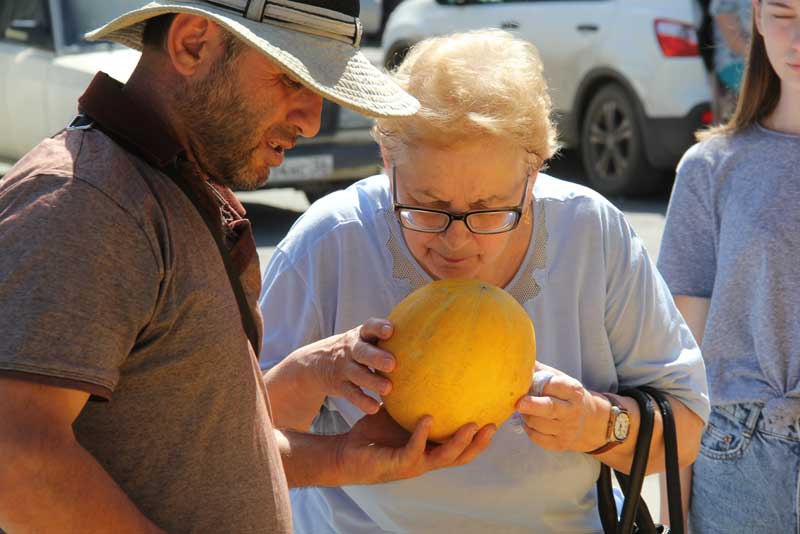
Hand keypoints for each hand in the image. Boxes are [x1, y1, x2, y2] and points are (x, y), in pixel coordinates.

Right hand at [314, 318, 396, 414]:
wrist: (318, 362)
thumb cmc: (359, 348)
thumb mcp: (367, 337)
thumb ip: (389, 334)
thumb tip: (430, 325)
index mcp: (361, 334)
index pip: (369, 327)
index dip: (379, 327)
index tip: (391, 330)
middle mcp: (351, 349)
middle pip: (362, 351)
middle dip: (375, 357)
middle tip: (392, 364)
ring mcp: (344, 367)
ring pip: (357, 374)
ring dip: (372, 382)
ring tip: (388, 389)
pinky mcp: (339, 385)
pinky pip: (350, 394)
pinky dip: (362, 401)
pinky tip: (374, 407)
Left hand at [333, 408, 495, 484]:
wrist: (346, 452)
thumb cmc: (374, 432)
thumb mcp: (399, 411)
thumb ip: (414, 396)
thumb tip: (426, 366)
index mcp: (430, 448)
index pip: (462, 445)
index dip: (480, 437)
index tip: (497, 418)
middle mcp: (426, 458)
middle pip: (462, 456)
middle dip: (480, 443)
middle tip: (494, 425)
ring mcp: (414, 464)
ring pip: (444, 457)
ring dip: (459, 442)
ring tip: (472, 425)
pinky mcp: (397, 464)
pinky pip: (414, 450)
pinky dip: (422, 434)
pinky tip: (427, 419)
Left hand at [515, 364, 606, 451]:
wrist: (592, 422)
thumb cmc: (568, 396)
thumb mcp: (560, 379)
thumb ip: (541, 371)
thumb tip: (518, 359)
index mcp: (573, 391)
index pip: (553, 386)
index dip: (537, 384)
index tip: (525, 382)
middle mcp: (573, 411)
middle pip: (549, 408)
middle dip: (531, 405)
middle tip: (518, 403)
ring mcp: (567, 430)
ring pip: (537, 424)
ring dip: (525, 415)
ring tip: (524, 409)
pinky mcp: (561, 444)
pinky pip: (537, 438)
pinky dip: (528, 429)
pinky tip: (529, 422)